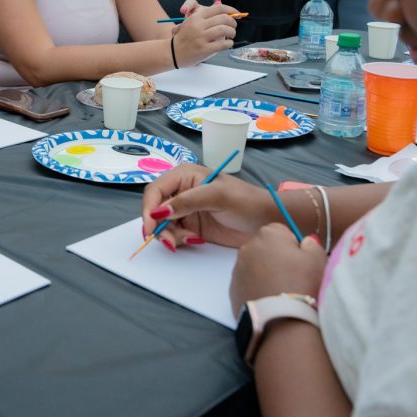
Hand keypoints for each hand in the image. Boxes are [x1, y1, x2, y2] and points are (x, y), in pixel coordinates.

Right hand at [141, 164, 272, 250]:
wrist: (267, 221)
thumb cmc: (246, 201)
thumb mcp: (217, 197)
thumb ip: (187, 202)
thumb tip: (159, 212)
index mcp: (184, 176)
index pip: (156, 190)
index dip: (149, 208)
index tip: (150, 227)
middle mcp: (181, 191)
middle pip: (155, 209)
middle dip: (158, 225)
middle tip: (169, 241)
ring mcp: (185, 210)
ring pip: (162, 224)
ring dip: (170, 235)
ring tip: (190, 240)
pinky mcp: (191, 226)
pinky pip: (174, 234)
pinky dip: (179, 240)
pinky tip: (196, 240)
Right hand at [171, 2, 240, 65]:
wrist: (173, 52)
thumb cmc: (185, 37)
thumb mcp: (192, 22)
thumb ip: (207, 17)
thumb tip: (228, 14)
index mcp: (196, 17)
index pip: (218, 8)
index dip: (231, 10)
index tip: (237, 14)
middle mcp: (198, 25)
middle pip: (224, 19)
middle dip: (233, 23)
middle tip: (233, 27)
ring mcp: (201, 37)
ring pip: (224, 30)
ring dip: (232, 32)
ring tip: (231, 35)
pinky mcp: (204, 49)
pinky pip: (222, 44)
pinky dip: (229, 43)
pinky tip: (227, 44)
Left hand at [230, 225, 326, 311]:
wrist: (283, 320)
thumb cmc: (303, 285)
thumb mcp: (318, 259)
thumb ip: (311, 244)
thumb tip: (305, 242)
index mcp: (268, 234)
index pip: (281, 231)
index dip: (293, 246)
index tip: (301, 262)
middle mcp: (248, 247)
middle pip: (266, 247)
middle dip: (277, 258)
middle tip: (294, 277)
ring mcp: (238, 268)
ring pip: (255, 265)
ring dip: (266, 274)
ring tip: (283, 291)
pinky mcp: (233, 288)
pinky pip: (248, 283)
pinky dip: (257, 288)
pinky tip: (271, 300)